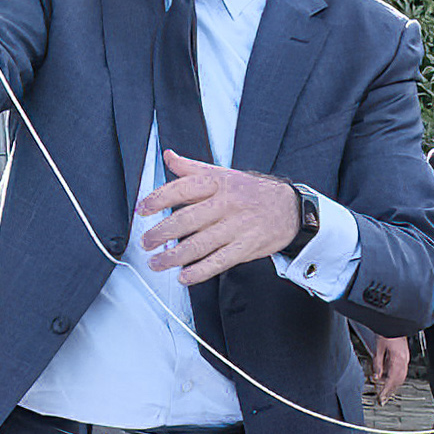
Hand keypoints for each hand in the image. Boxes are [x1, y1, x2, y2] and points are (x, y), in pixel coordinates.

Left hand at [134, 148, 314, 281]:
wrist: (290, 209)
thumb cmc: (252, 192)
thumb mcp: (224, 174)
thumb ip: (192, 168)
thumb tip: (169, 156)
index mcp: (218, 183)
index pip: (182, 189)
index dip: (158, 199)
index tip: (142, 209)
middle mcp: (226, 204)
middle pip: (187, 220)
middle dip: (161, 233)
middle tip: (146, 242)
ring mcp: (237, 227)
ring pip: (199, 244)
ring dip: (173, 257)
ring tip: (157, 263)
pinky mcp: (246, 247)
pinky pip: (219, 261)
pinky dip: (199, 271)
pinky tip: (184, 276)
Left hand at [364, 334, 412, 403]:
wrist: (394, 322)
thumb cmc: (387, 332)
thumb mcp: (378, 349)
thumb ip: (378, 364)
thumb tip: (377, 376)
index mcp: (398, 359)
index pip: (392, 380)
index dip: (386, 390)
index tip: (381, 397)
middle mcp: (404, 359)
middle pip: (399, 380)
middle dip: (390, 390)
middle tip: (383, 398)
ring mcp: (406, 357)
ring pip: (401, 376)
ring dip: (393, 385)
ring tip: (386, 391)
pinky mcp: (404, 355)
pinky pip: (401, 370)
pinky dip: (395, 377)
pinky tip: (389, 379)